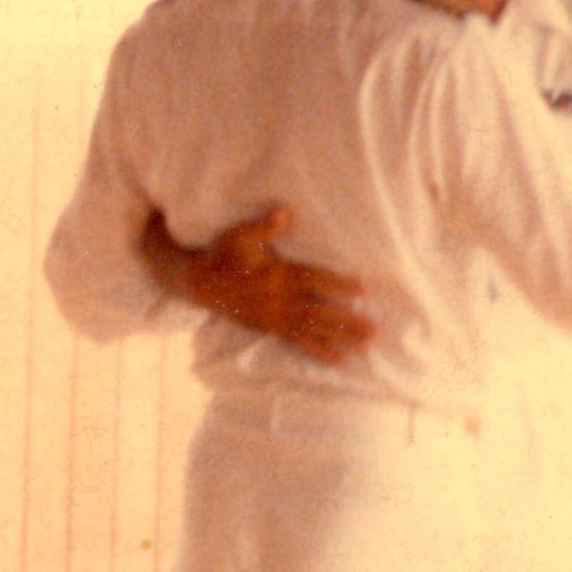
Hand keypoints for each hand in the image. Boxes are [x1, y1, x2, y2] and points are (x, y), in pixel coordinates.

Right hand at [145, 206, 374, 364]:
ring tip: (364, 348)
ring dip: (340, 339)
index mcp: (278, 276)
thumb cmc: (222, 254)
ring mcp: (276, 317)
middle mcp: (280, 300)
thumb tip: (286, 213)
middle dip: (348, 322)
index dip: (338, 285)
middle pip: (320, 311)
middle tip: (374, 332)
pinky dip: (318, 351)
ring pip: (313, 330)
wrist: (198, 283)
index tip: (363, 291)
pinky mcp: (270, 328)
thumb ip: (264, 226)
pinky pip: (298, 342)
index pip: (314, 280)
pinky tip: (338, 359)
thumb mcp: (239, 235)